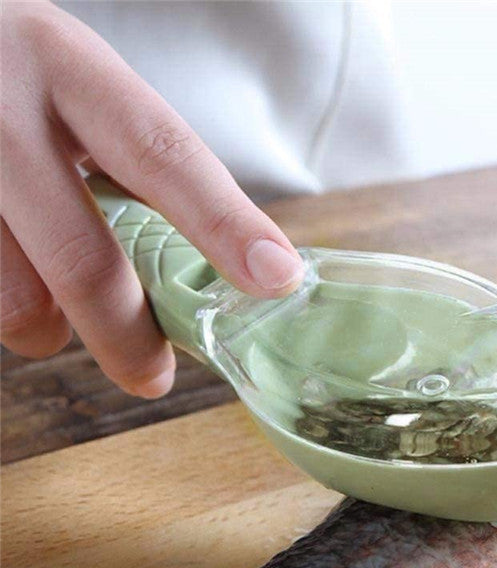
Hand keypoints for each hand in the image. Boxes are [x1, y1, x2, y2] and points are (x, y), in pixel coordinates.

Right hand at [0, 1, 303, 397]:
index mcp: (70, 68)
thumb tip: (236, 263)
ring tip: (62, 314)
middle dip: (128, 337)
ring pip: (17, 298)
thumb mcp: (84, 95)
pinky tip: (22, 282)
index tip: (276, 277)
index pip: (163, 155)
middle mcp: (1, 106)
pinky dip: (15, 310)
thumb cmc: (25, 87)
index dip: (223, 225)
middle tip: (154, 378)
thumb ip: (141, 165)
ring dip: (51, 328)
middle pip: (82, 258)